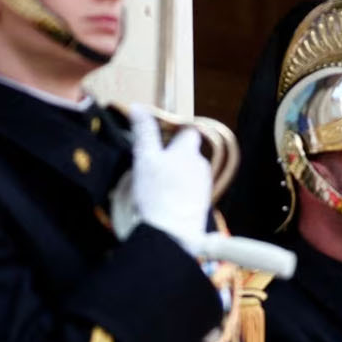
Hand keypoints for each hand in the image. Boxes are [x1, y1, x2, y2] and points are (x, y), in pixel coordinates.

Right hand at [129, 104, 211, 254]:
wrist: (171, 234)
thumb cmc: (156, 193)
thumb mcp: (145, 158)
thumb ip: (144, 131)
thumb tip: (138, 107)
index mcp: (189, 151)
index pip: (189, 132)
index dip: (175, 133)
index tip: (160, 140)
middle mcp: (201, 166)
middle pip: (188, 154)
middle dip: (173, 157)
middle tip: (152, 167)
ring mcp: (204, 187)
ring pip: (189, 173)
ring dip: (176, 176)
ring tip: (157, 187)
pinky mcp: (201, 206)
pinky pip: (189, 192)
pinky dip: (179, 193)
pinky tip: (165, 202)